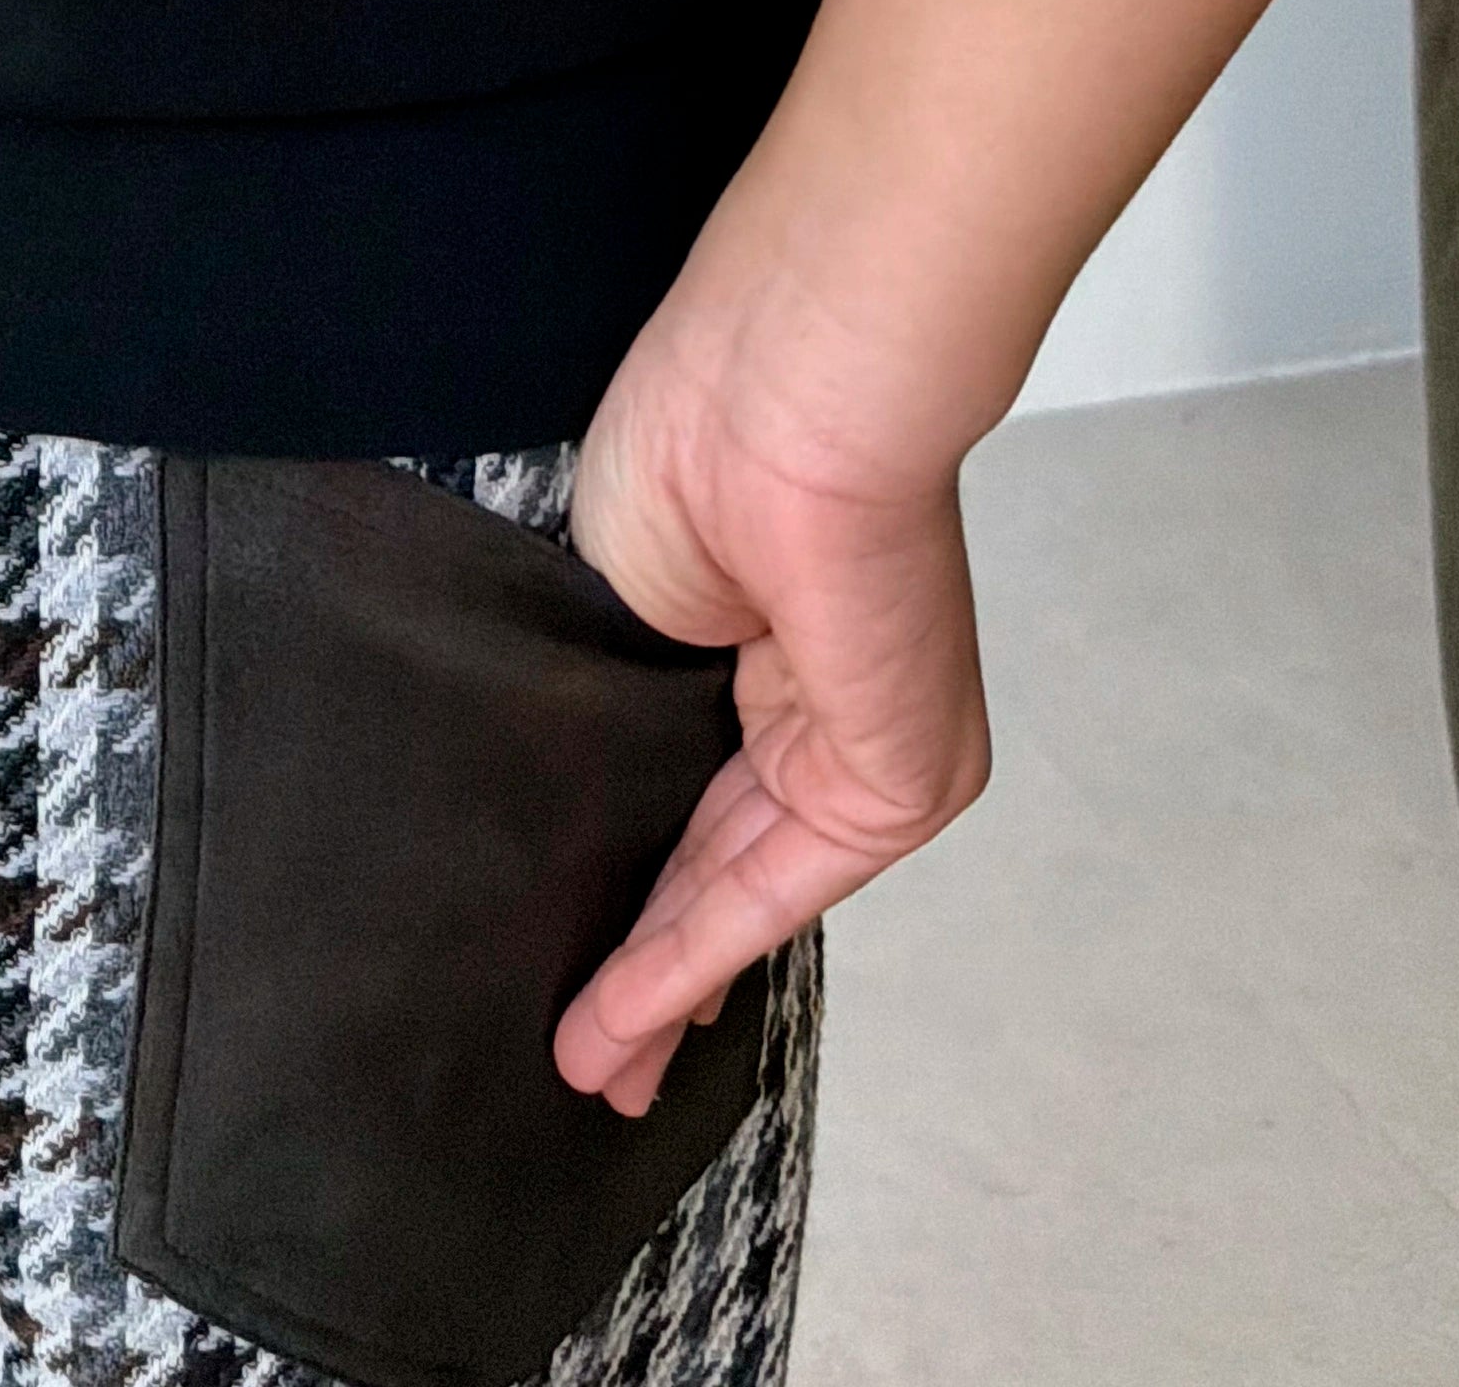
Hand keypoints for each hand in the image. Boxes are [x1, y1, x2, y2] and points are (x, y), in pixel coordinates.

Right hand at [551, 254, 992, 1114]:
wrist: (785, 395)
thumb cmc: (697, 438)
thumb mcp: (624, 586)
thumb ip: (614, 686)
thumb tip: (563, 764)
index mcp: (771, 643)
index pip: (702, 787)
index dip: (639, 876)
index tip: (581, 954)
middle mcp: (831, 706)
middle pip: (725, 858)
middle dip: (651, 960)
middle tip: (591, 1053)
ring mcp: (871, 750)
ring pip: (743, 888)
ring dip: (659, 982)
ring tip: (588, 1064)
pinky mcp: (895, 785)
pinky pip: (771, 889)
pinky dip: (687, 957)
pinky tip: (620, 1019)